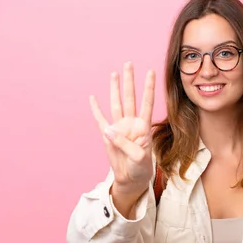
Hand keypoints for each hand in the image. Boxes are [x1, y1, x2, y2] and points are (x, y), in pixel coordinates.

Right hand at [90, 62, 155, 195]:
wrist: (131, 178)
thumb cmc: (141, 168)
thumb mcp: (138, 158)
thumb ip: (125, 144)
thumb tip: (108, 130)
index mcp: (143, 127)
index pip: (147, 103)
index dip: (149, 88)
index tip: (150, 72)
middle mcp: (131, 123)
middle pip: (130, 98)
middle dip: (130, 81)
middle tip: (128, 64)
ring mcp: (119, 128)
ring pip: (116, 103)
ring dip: (115, 89)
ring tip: (114, 74)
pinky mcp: (108, 136)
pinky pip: (100, 119)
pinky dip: (95, 109)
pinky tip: (93, 98)